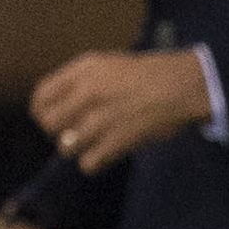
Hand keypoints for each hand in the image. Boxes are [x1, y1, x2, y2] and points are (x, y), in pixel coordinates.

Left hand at [30, 49, 211, 175]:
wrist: (187, 86)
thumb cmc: (153, 74)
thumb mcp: (111, 64)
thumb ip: (81, 81)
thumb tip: (57, 107)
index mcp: (85, 69)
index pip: (41, 97)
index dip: (43, 113)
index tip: (58, 120)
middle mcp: (88, 91)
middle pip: (49, 125)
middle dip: (61, 133)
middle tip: (80, 133)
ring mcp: (102, 116)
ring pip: (67, 147)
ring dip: (82, 149)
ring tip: (100, 142)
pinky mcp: (117, 139)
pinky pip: (88, 163)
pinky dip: (98, 162)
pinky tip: (111, 152)